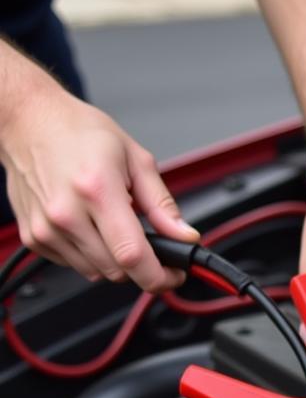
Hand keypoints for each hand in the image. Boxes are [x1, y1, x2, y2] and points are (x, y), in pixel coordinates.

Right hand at [0, 65, 197, 291]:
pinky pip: (74, 266)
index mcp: (97, 190)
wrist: (29, 121)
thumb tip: (184, 235)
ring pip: (96, 273)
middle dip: (140, 265)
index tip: (174, 274)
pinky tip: (89, 226)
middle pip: (117, 271)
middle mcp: (67, 213)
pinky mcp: (34, 237)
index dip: (160, 276)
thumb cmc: (78, 133)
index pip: (132, 255)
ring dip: (114, 261)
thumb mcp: (135, 159)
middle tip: (147, 244)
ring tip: (113, 226)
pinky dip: (90, 255)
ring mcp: (46, 228)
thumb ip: (163, 204)